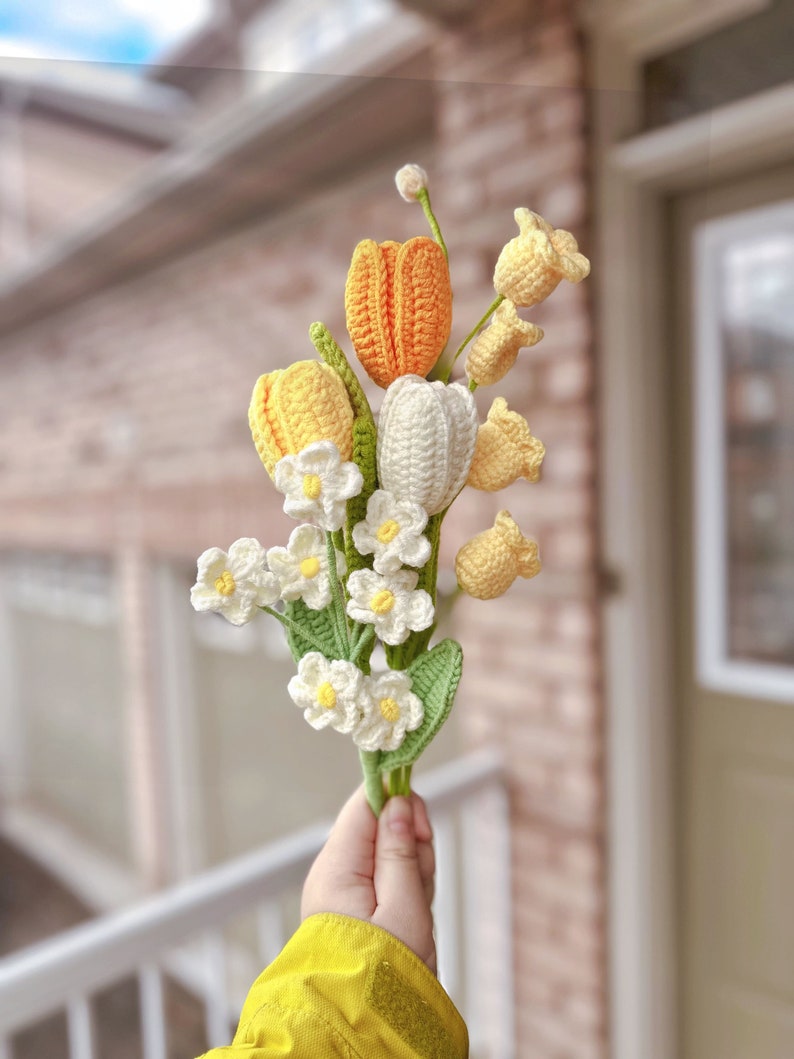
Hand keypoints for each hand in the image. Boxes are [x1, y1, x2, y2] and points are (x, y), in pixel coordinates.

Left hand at [301, 788, 436, 971]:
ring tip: (415, 908)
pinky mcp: (354, 905)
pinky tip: (411, 916)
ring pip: (389, 852)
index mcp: (338, 866)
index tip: (421, 827)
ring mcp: (343, 889)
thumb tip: (397, 802)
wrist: (360, 1028)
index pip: (363, 803)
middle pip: (380, 825)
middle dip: (411, 844)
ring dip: (412, 871)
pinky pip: (387, 878)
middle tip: (420, 882)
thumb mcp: (403, 908)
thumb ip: (400, 850)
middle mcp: (334, 871)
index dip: (397, 802)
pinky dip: (406, 889)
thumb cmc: (383, 972)